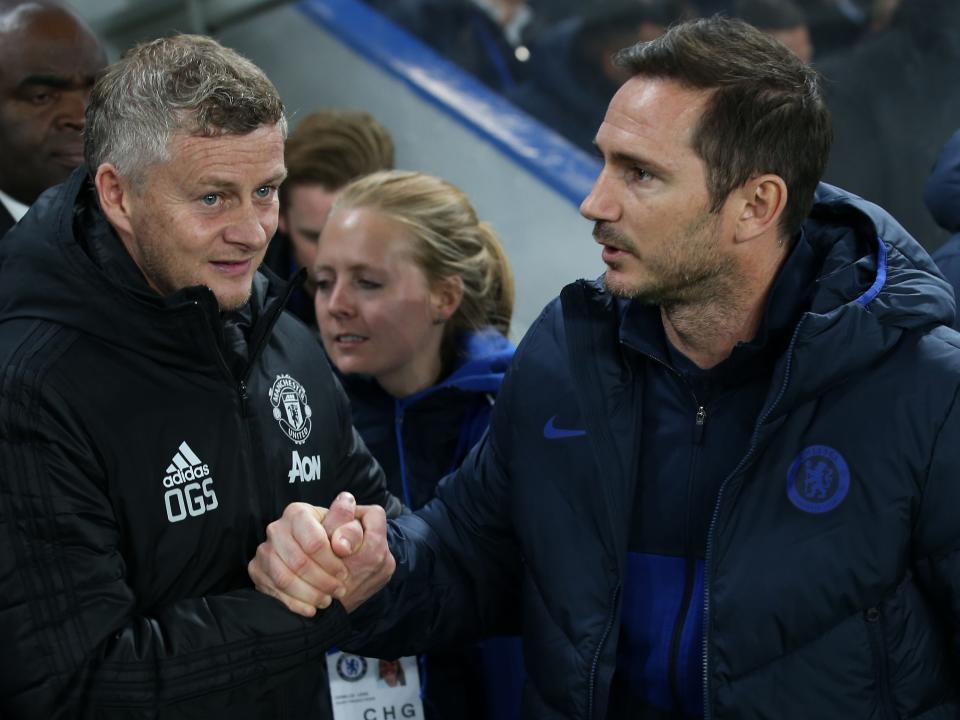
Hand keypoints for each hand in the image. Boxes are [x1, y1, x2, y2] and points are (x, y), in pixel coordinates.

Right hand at [249, 493, 394, 615]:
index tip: (344, 574)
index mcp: (298, 513)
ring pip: (284, 578)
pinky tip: (311, 608)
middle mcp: (276, 529)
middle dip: (322, 581)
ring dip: (309, 594)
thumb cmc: (334, 539)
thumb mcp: (348, 531)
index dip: (331, 562)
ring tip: (327, 600)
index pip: (313, 542)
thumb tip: (345, 527)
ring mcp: (263, 550)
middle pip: (298, 562)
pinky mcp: (256, 569)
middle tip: (339, 591)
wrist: (314, 553)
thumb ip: (350, 528)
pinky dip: (294, 604)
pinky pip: (273, 591)